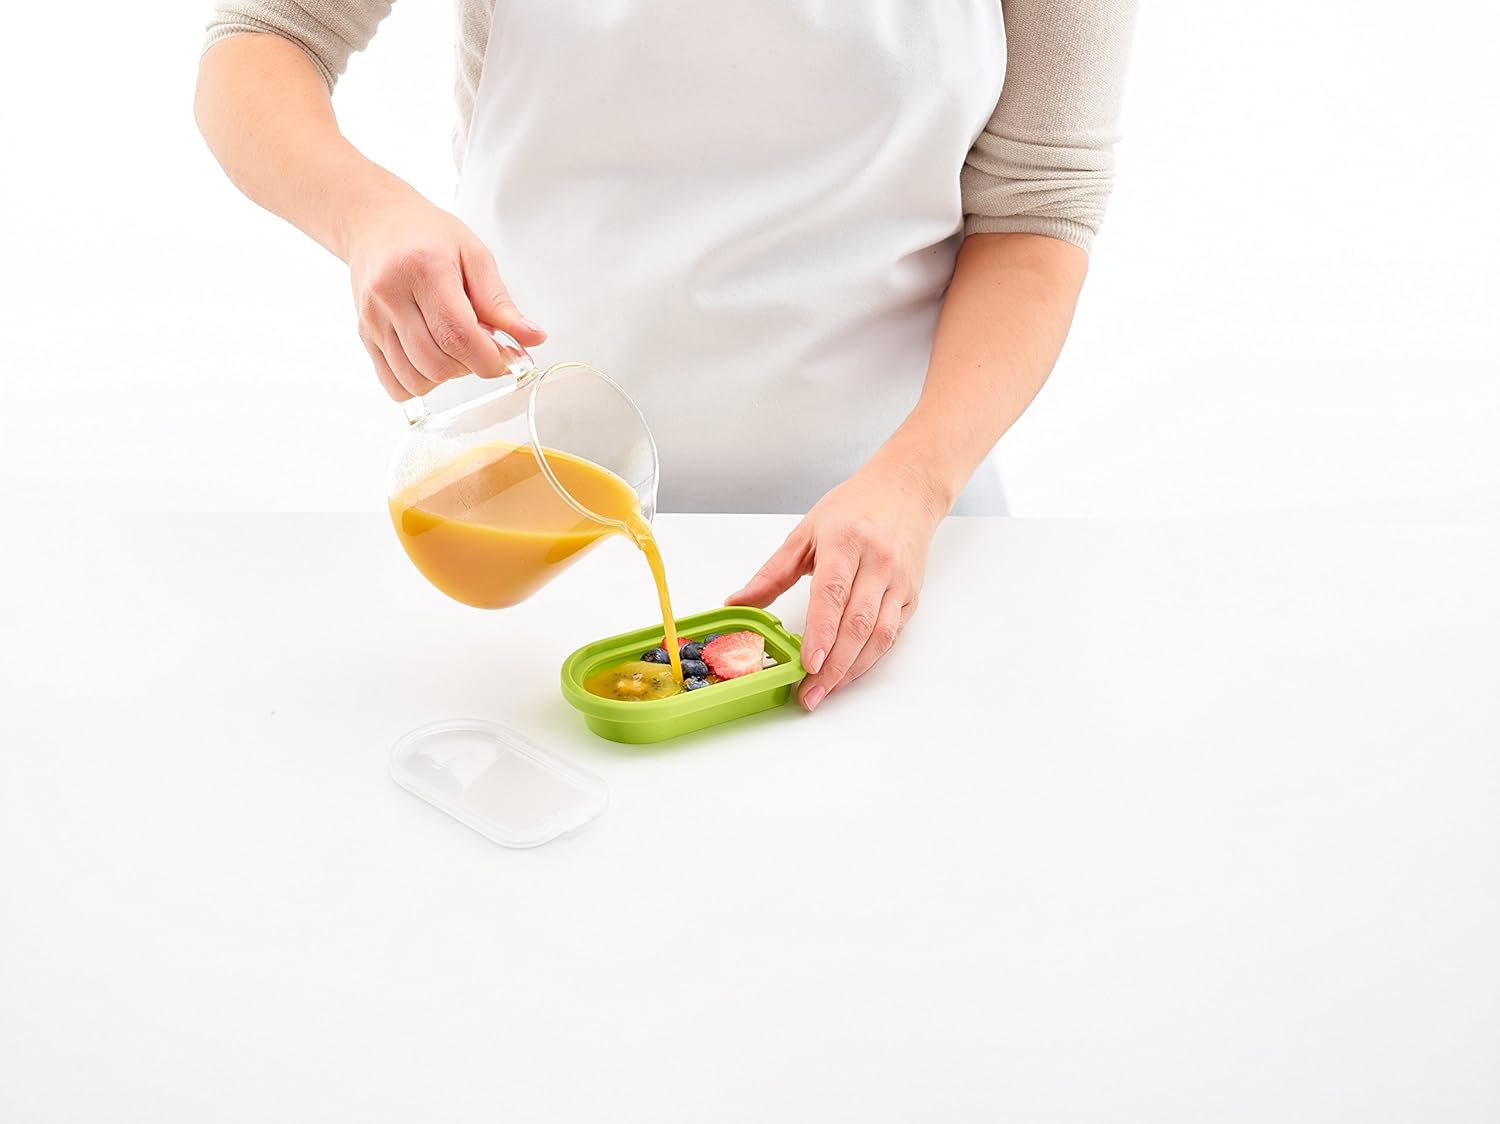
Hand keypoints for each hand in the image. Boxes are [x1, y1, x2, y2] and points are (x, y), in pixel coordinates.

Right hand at [347, 197, 546, 400]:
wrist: (377, 224)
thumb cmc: (427, 235)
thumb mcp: (474, 256)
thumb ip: (501, 303)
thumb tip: (532, 338)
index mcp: (423, 270)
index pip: (458, 336)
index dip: (489, 359)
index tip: (507, 358)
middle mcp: (390, 296)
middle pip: (438, 363)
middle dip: (470, 367)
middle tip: (481, 346)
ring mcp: (372, 320)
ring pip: (416, 380)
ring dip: (447, 377)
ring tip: (454, 347)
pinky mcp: (364, 336)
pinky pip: (395, 385)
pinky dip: (420, 384)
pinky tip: (432, 358)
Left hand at [727, 460, 945, 710]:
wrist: (906, 490)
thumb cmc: (854, 508)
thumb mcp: (805, 532)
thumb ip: (772, 573)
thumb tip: (738, 603)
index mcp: (845, 541)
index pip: (832, 593)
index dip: (820, 632)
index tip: (806, 664)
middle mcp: (877, 562)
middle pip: (857, 623)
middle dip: (833, 665)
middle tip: (809, 694)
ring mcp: (898, 581)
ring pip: (879, 635)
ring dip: (852, 670)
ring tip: (825, 692)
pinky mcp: (910, 596)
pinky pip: (891, 634)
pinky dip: (869, 659)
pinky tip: (847, 673)